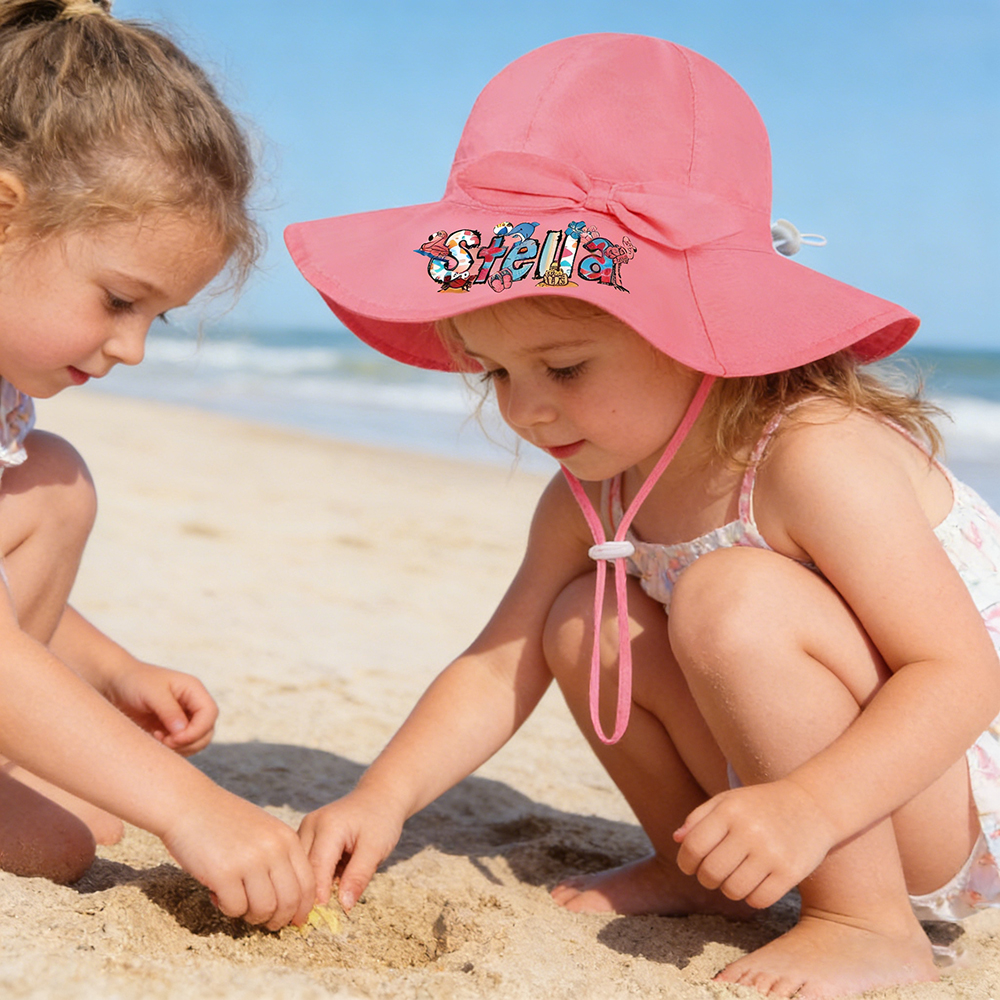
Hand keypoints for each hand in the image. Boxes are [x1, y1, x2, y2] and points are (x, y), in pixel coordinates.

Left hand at [103, 660, 217, 754]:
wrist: (115, 683)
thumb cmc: (134, 682)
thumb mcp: (152, 693)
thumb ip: (169, 711)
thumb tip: (182, 731)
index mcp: (193, 690)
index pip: (210, 713)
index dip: (197, 730)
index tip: (175, 738)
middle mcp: (193, 704)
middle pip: (207, 730)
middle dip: (189, 742)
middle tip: (165, 742)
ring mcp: (184, 718)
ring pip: (197, 741)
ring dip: (180, 747)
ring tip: (157, 738)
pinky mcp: (172, 729)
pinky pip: (182, 745)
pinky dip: (172, 749)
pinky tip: (154, 739)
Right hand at [161, 785, 315, 930]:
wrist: (188, 803)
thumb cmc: (224, 820)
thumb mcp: (263, 831)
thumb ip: (279, 857)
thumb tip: (291, 901)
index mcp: (286, 838)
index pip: (307, 884)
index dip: (302, 908)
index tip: (294, 921)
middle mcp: (273, 849)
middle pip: (290, 901)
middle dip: (279, 920)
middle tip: (266, 923)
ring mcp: (250, 860)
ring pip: (264, 909)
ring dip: (252, 916)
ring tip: (238, 904)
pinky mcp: (224, 873)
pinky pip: (235, 909)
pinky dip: (227, 909)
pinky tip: (217, 894)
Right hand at [298, 788, 404, 910]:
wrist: (380, 796)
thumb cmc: (381, 820)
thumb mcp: (376, 848)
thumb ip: (359, 876)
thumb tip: (343, 906)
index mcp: (327, 827)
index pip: (316, 869)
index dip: (318, 897)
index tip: (321, 922)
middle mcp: (311, 825)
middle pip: (303, 869)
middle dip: (310, 894)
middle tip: (317, 922)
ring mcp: (306, 828)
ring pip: (300, 867)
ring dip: (310, 885)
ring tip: (319, 908)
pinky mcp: (307, 834)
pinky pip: (305, 861)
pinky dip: (313, 876)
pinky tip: (325, 887)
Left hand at [673, 778, 838, 908]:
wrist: (813, 805)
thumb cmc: (761, 805)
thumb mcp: (728, 800)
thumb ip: (699, 818)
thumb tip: (677, 840)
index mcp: (730, 810)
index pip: (693, 847)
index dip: (685, 862)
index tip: (690, 866)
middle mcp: (750, 831)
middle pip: (710, 872)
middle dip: (705, 878)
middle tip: (712, 873)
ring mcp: (771, 852)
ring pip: (733, 890)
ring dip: (727, 888)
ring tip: (734, 876)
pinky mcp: (790, 872)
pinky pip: (758, 900)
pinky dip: (751, 896)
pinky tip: (755, 883)